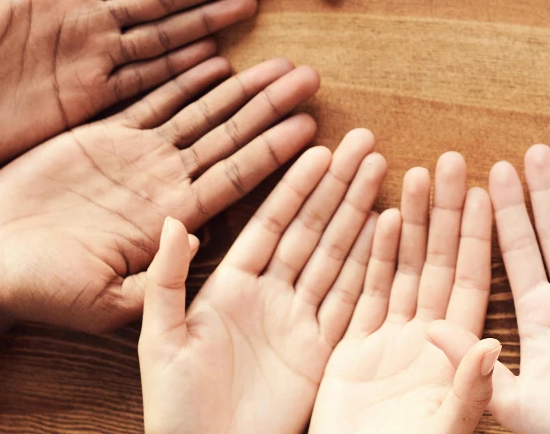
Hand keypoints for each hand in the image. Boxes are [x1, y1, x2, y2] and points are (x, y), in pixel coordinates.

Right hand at [0, 57, 319, 331]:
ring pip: (200, 112)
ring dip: (240, 88)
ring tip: (281, 63)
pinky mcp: (103, 137)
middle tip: (312, 78)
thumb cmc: (41, 293)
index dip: (274, 152)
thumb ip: (157, 279)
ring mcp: (136, 159)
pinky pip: (151, 98)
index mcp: (170, 220)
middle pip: (230, 137)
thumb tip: (200, 243)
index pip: (236, 178)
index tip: (312, 127)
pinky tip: (214, 56)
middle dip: (271, 108)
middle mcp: (162, 184)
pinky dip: (181, 77)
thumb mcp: (106, 301)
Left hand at [138, 131, 388, 433]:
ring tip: (383, 171)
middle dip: (338, 187)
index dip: (294, 186)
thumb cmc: (173, 406)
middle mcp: (269, 297)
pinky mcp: (321, 353)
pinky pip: (351, 301)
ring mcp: (298, 322)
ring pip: (336, 257)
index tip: (319, 148)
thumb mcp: (159, 337)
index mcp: (229, 287)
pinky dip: (371, 267)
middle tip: (365, 144)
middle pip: (310, 230)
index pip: (270, 223)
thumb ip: (167, 278)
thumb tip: (175, 220)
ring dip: (361, 215)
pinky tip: (390, 231)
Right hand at [313, 152, 499, 433]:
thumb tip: (495, 345)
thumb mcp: (443, 433)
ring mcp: (387, 345)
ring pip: (400, 270)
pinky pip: (362, 295)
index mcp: (454, 358)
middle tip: (451, 158)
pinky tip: (377, 217)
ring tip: (411, 170)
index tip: (488, 189)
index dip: (478, 236)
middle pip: (436, 264)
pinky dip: (369, 258)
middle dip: (443, 212)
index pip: (470, 283)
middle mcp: (425, 343)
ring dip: (407, 222)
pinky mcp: (350, 354)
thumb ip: (470, 392)